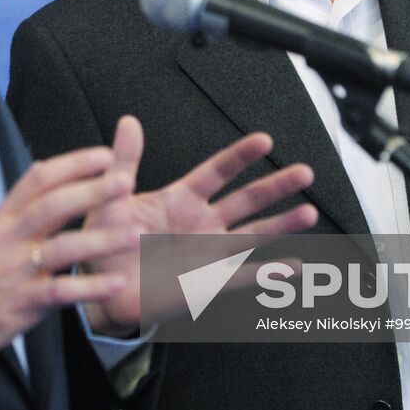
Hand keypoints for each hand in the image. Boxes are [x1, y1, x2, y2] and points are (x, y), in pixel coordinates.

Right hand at [0, 145, 139, 355]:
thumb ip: (20, 208)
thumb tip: (47, 176)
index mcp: (4, 217)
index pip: (38, 179)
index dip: (72, 164)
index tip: (104, 154)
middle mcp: (10, 237)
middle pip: (52, 205)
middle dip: (90, 191)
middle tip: (125, 180)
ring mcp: (16, 269)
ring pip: (61, 248)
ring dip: (99, 240)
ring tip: (132, 234)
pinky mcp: (23, 302)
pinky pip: (61, 292)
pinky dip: (90, 287)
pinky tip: (116, 283)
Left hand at [81, 116, 316, 336]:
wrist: (99, 287)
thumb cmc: (104, 239)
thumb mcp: (111, 197)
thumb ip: (123, 161)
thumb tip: (129, 122)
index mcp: (180, 199)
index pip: (216, 172)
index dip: (240, 156)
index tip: (264, 140)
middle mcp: (201, 223)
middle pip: (245, 200)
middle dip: (276, 186)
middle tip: (305, 172)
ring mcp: (207, 253)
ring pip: (252, 234)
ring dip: (282, 225)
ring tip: (310, 213)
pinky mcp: (205, 282)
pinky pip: (242, 277)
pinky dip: (268, 274)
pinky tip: (292, 268)